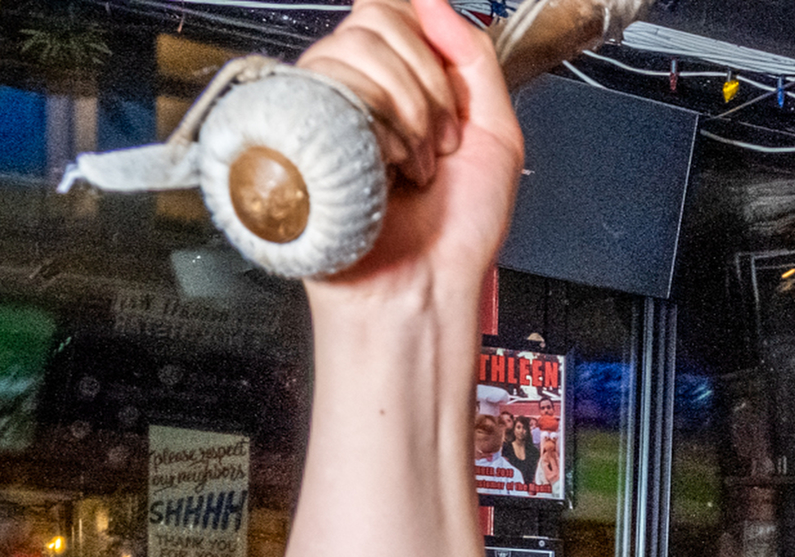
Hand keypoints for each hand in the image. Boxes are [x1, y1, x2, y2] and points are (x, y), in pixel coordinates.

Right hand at [297, 0, 522, 299]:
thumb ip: (474, 58)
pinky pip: (330, 87)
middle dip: (429, 84)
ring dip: (408, 112)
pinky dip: (379, 130)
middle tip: (440, 143)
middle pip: (376, 20)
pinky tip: (386, 173)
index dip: (425, 39)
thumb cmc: (455, 236)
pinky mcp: (298, 135)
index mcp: (398, 87)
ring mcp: (324, 111)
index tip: (450, 93)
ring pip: (354, 50)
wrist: (425, 291)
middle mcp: (357, 93)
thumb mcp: (496, 134)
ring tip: (415, 166)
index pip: (394, 11)